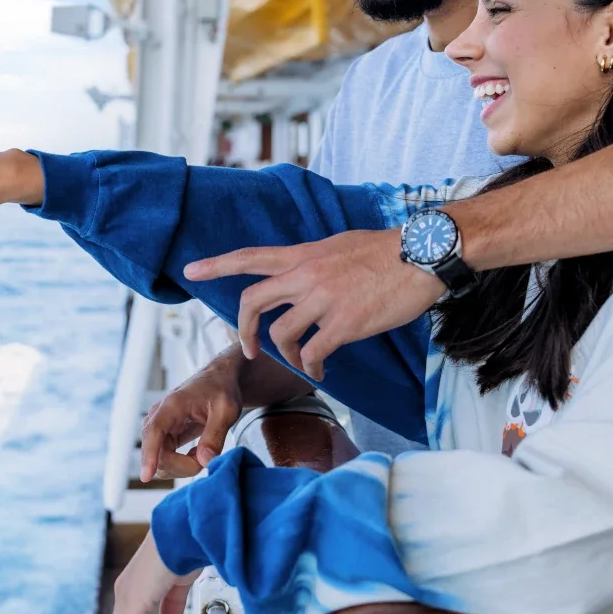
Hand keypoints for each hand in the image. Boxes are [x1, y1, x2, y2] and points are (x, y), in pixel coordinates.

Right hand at [140, 353, 242, 480]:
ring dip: (182, 466)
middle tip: (208, 458)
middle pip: (158, 453)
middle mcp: (159, 416)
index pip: (153, 432)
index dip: (149, 455)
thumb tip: (204, 461)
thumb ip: (216, 434)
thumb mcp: (227, 410)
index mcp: (172, 405)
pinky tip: (197, 453)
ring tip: (204, 452)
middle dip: (182, 466)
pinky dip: (182, 464)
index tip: (146, 476)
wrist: (219, 380)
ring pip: (160, 460)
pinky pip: (165, 459)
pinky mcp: (163, 436)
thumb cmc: (222, 390)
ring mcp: (159, 427)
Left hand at [183, 228, 442, 379]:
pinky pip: (313, 352)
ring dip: (287, 355)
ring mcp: (323, 299)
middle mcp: (306, 275)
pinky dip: (312, 365)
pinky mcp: (344, 323)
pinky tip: (320, 368)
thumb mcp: (339, 245)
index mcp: (304, 254)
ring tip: (303, 361)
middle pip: (253, 301)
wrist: (421, 255)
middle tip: (249, 347)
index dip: (217, 264)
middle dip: (244, 328)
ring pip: (282, 334)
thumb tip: (303, 274)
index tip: (190, 270)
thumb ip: (314, 261)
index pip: (250, 257)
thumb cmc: (387, 250)